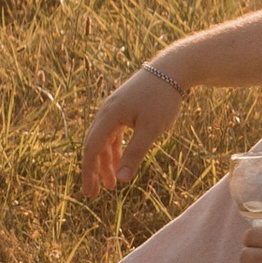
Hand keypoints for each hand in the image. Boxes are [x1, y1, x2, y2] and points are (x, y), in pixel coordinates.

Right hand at [79, 65, 185, 202]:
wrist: (173, 68)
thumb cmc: (163, 98)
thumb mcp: (151, 129)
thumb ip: (135, 154)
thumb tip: (121, 180)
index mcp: (109, 116)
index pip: (91, 149)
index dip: (89, 172)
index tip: (90, 193)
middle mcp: (106, 111)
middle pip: (94, 145)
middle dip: (94, 170)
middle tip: (95, 194)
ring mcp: (114, 108)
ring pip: (104, 140)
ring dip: (106, 162)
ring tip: (112, 184)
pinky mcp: (124, 107)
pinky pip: (113, 132)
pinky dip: (114, 148)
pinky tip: (119, 162)